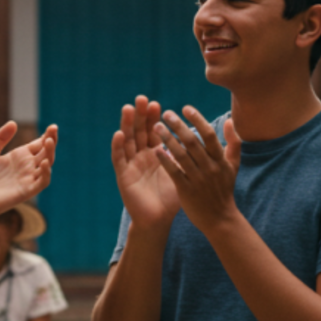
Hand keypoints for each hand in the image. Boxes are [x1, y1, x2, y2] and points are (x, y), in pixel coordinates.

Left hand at [0, 123, 56, 229]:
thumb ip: (0, 138)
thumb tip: (13, 122)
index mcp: (20, 156)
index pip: (39, 144)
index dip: (47, 136)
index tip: (51, 126)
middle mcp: (27, 167)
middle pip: (46, 152)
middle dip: (51, 140)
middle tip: (53, 129)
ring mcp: (28, 178)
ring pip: (47, 165)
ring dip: (50, 154)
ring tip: (49, 142)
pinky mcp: (26, 191)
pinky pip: (42, 182)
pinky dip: (46, 173)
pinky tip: (44, 162)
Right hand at [111, 97, 179, 228]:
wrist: (159, 220)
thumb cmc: (172, 198)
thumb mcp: (182, 172)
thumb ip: (189, 155)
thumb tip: (203, 138)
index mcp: (155, 154)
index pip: (153, 131)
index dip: (154, 118)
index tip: (158, 104)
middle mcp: (141, 156)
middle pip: (139, 131)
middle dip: (140, 115)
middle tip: (142, 99)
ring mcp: (131, 164)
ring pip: (128, 140)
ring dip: (127, 124)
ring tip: (129, 108)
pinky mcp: (123, 176)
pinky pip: (119, 159)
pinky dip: (118, 146)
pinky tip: (119, 134)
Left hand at [152, 106, 241, 233]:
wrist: (220, 219)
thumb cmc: (224, 189)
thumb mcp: (233, 165)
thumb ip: (233, 142)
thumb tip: (230, 120)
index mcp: (220, 160)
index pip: (208, 135)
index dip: (197, 119)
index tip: (185, 108)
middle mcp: (209, 167)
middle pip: (192, 142)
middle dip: (178, 125)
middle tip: (166, 113)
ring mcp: (198, 179)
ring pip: (181, 155)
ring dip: (167, 139)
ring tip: (156, 127)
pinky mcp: (186, 190)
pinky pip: (174, 172)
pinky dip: (165, 160)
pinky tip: (155, 149)